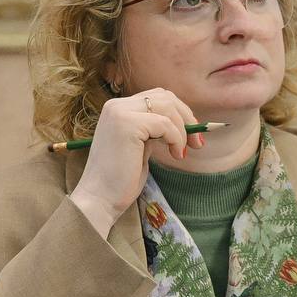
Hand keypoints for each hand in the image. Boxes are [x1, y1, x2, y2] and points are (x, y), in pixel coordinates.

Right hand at [68, 88, 203, 236]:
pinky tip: (175, 155)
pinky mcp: (127, 124)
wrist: (100, 200)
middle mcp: (116, 106)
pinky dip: (176, 138)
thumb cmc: (120, 181)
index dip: (179, 114)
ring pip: (167, 106)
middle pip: (164, 97)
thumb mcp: (140, 148)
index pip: (157, 97)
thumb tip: (182, 123)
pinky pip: (164, 123)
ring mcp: (120, 112)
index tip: (191, 136)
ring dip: (182, 130)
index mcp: (118, 109)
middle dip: (186, 118)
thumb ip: (153, 131)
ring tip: (181, 153)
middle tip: (196, 143)